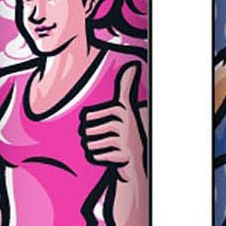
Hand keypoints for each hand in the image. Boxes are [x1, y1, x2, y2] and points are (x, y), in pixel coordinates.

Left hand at [80, 61, 147, 176]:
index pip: (88, 117)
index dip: (88, 122)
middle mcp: (128, 122)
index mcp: (124, 109)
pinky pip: (97, 156)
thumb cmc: (129, 132)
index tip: (103, 125)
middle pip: (87, 130)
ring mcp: (127, 139)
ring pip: (90, 143)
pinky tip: (108, 156)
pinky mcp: (125, 155)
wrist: (138, 160)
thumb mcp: (127, 108)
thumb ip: (126, 87)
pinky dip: (98, 158)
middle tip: (105, 138)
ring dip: (94, 148)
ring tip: (106, 147)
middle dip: (91, 137)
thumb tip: (134, 65)